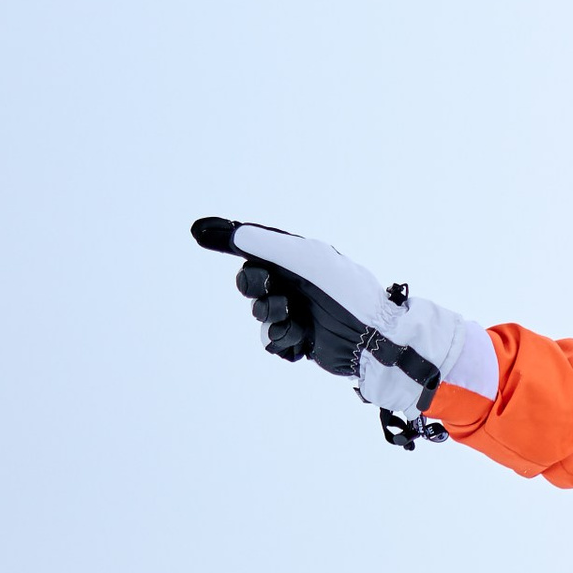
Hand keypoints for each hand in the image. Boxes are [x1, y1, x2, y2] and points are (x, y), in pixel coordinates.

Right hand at [189, 220, 484, 431]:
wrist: (374, 340)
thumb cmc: (349, 293)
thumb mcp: (309, 261)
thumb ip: (269, 245)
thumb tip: (234, 231)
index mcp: (298, 258)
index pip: (254, 249)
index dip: (229, 242)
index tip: (198, 232)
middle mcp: (296, 283)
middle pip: (250, 284)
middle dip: (257, 290)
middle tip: (278, 296)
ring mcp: (297, 312)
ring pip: (260, 316)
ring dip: (274, 320)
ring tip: (298, 322)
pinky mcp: (300, 340)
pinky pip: (272, 342)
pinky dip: (284, 342)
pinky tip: (304, 341)